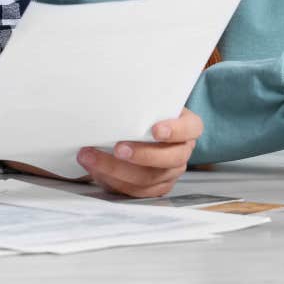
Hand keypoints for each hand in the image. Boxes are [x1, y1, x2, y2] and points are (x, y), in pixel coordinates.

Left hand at [76, 108, 202, 197]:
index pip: (191, 128)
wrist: (138, 128)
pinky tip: (96, 168)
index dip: (175, 130)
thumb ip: (143, 102)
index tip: (155, 130)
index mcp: (188, 127)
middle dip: (142, 155)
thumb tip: (118, 92)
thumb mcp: (150, 102)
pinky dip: (113, 180)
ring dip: (117, 169)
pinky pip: (136, 191)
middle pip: (170, 158)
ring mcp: (170, 172)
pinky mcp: (155, 187)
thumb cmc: (145, 111)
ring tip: (92, 157)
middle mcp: (182, 151)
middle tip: (118, 148)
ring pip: (149, 178)